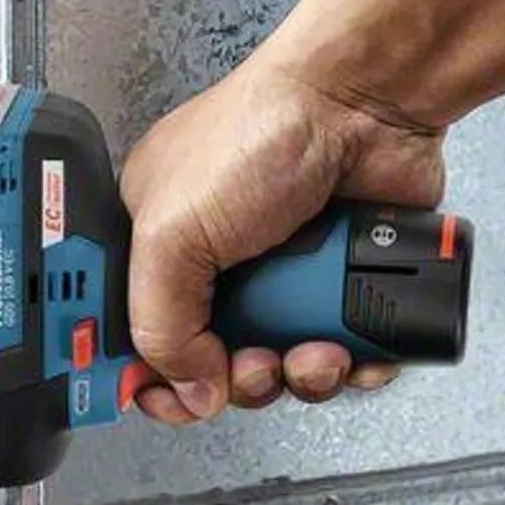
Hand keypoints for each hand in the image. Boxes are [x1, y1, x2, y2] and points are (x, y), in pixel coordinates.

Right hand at [119, 53, 444, 422]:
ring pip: (284, 367)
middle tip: (255, 364)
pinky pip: (346, 353)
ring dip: (300, 377)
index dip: (154, 378)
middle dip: (241, 381)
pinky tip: (355, 347)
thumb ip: (160, 322)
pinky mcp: (343, 282)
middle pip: (214, 364)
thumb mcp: (173, 233)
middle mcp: (218, 262)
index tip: (173, 401)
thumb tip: (188, 387)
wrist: (366, 103)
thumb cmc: (265, 130)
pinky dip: (354, 364)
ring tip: (315, 351)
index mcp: (157, 241)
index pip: (138, 334)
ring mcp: (285, 275)